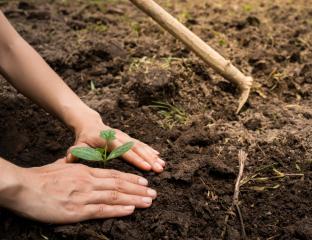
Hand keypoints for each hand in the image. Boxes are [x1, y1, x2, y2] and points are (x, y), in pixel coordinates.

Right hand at [1, 159, 156, 223]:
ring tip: (149, 201)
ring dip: (134, 199)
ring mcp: (84, 196)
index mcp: (85, 171)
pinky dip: (118, 209)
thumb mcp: (60, 167)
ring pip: (115, 196)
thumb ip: (72, 165)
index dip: (131, 178)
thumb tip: (74, 161)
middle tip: (154, 193)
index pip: (113, 174)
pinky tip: (131, 209)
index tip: (144, 181)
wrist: (23, 186)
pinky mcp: (77, 210)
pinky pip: (102, 209)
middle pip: (119, 185)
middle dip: (138, 189)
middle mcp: (89, 182)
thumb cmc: (40, 177)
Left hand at [67, 111, 164, 172]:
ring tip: (162, 165)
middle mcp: (119, 137)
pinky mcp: (127, 137)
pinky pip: (140, 143)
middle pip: (136, 148)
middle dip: (149, 159)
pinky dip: (150, 150)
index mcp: (108, 140)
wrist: (89, 123)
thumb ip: (76, 152)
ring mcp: (124, 136)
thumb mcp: (78, 144)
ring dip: (152, 155)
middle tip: (160, 169)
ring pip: (141, 146)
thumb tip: (69, 160)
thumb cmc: (84, 138)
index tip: (146, 168)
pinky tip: (158, 156)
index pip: (123, 151)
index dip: (135, 159)